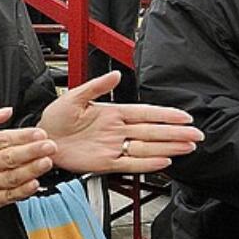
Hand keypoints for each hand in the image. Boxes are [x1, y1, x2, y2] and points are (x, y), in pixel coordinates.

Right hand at [0, 107, 55, 210]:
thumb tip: (7, 110)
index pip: (2, 139)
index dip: (22, 136)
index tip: (39, 133)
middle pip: (9, 157)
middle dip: (31, 151)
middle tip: (49, 146)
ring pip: (11, 177)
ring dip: (30, 170)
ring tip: (46, 162)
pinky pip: (8, 196)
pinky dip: (22, 191)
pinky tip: (34, 184)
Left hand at [38, 71, 200, 172]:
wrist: (41, 141)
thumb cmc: (54, 119)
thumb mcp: (74, 97)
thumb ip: (96, 87)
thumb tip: (115, 75)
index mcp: (112, 113)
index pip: (145, 113)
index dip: (166, 115)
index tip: (184, 117)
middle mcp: (116, 131)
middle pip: (152, 131)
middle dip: (176, 133)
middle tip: (197, 135)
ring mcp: (113, 147)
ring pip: (146, 147)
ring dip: (168, 147)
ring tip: (188, 147)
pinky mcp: (105, 163)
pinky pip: (130, 164)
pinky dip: (147, 163)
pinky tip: (164, 162)